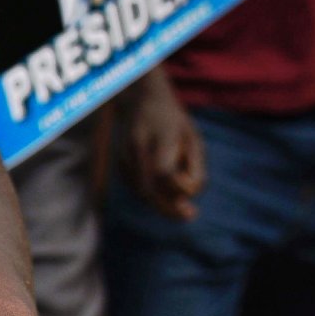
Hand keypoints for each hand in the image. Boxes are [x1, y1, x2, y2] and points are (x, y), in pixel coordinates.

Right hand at [120, 69, 206, 220]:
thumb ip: (195, 166)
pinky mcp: (119, 164)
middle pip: (148, 188)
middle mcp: (136, 146)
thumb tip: (189, 197)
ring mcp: (124, 156)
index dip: (178, 187)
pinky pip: (137, 188)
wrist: (141, 99)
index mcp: (157, 135)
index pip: (164, 171)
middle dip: (168, 207)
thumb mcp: (191, 138)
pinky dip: (153, 195)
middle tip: (189, 216)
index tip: (193, 192)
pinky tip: (167, 195)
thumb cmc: (173, 121)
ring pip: (141, 192)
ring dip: (161, 203)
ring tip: (181, 208)